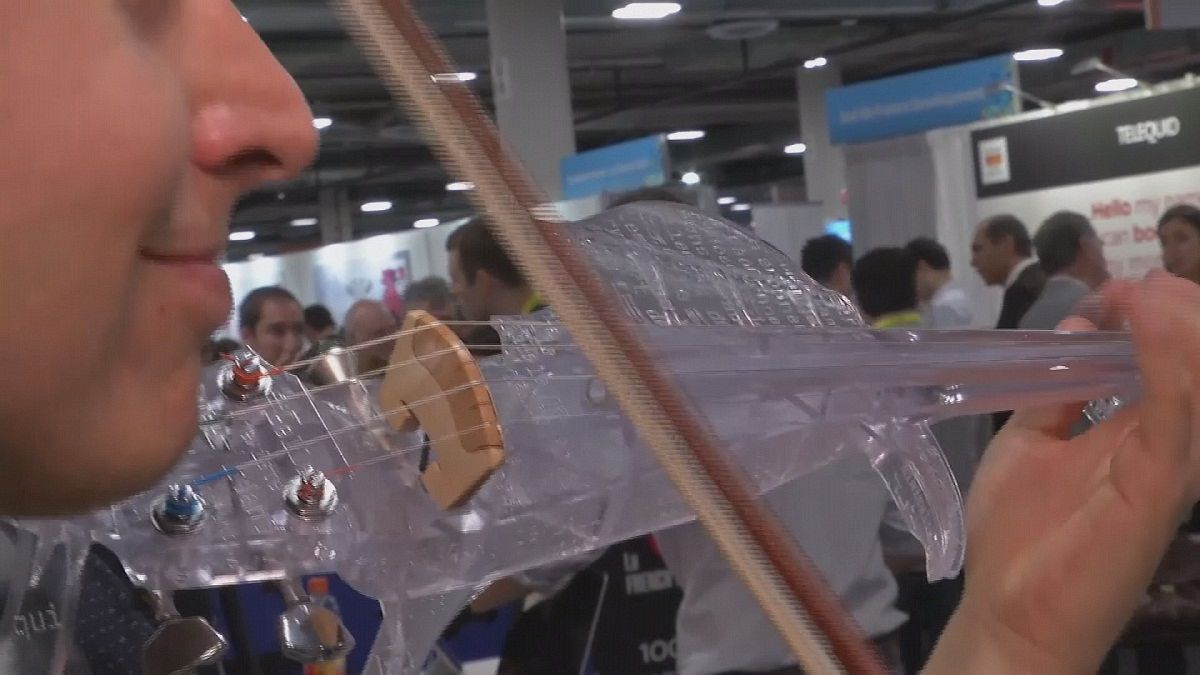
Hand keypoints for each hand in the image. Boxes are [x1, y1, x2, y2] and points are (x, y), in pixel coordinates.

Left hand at [926, 273, 1199, 673]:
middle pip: (1198, 365)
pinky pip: (1176, 411)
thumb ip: (1056, 388)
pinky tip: (1145, 316)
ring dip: (1182, 325)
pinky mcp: (1159, 485)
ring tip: (1149, 290)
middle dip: (1181, 311)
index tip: (1116, 290)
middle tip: (1140, 286)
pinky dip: (1168, 359)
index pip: (1172, 361)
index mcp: (1140, 433)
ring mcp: (1169, 465)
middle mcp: (1168, 445)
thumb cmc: (1019, 534)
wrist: (1008, 611)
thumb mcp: (1030, 439)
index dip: (1154, 315)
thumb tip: (1076, 327)